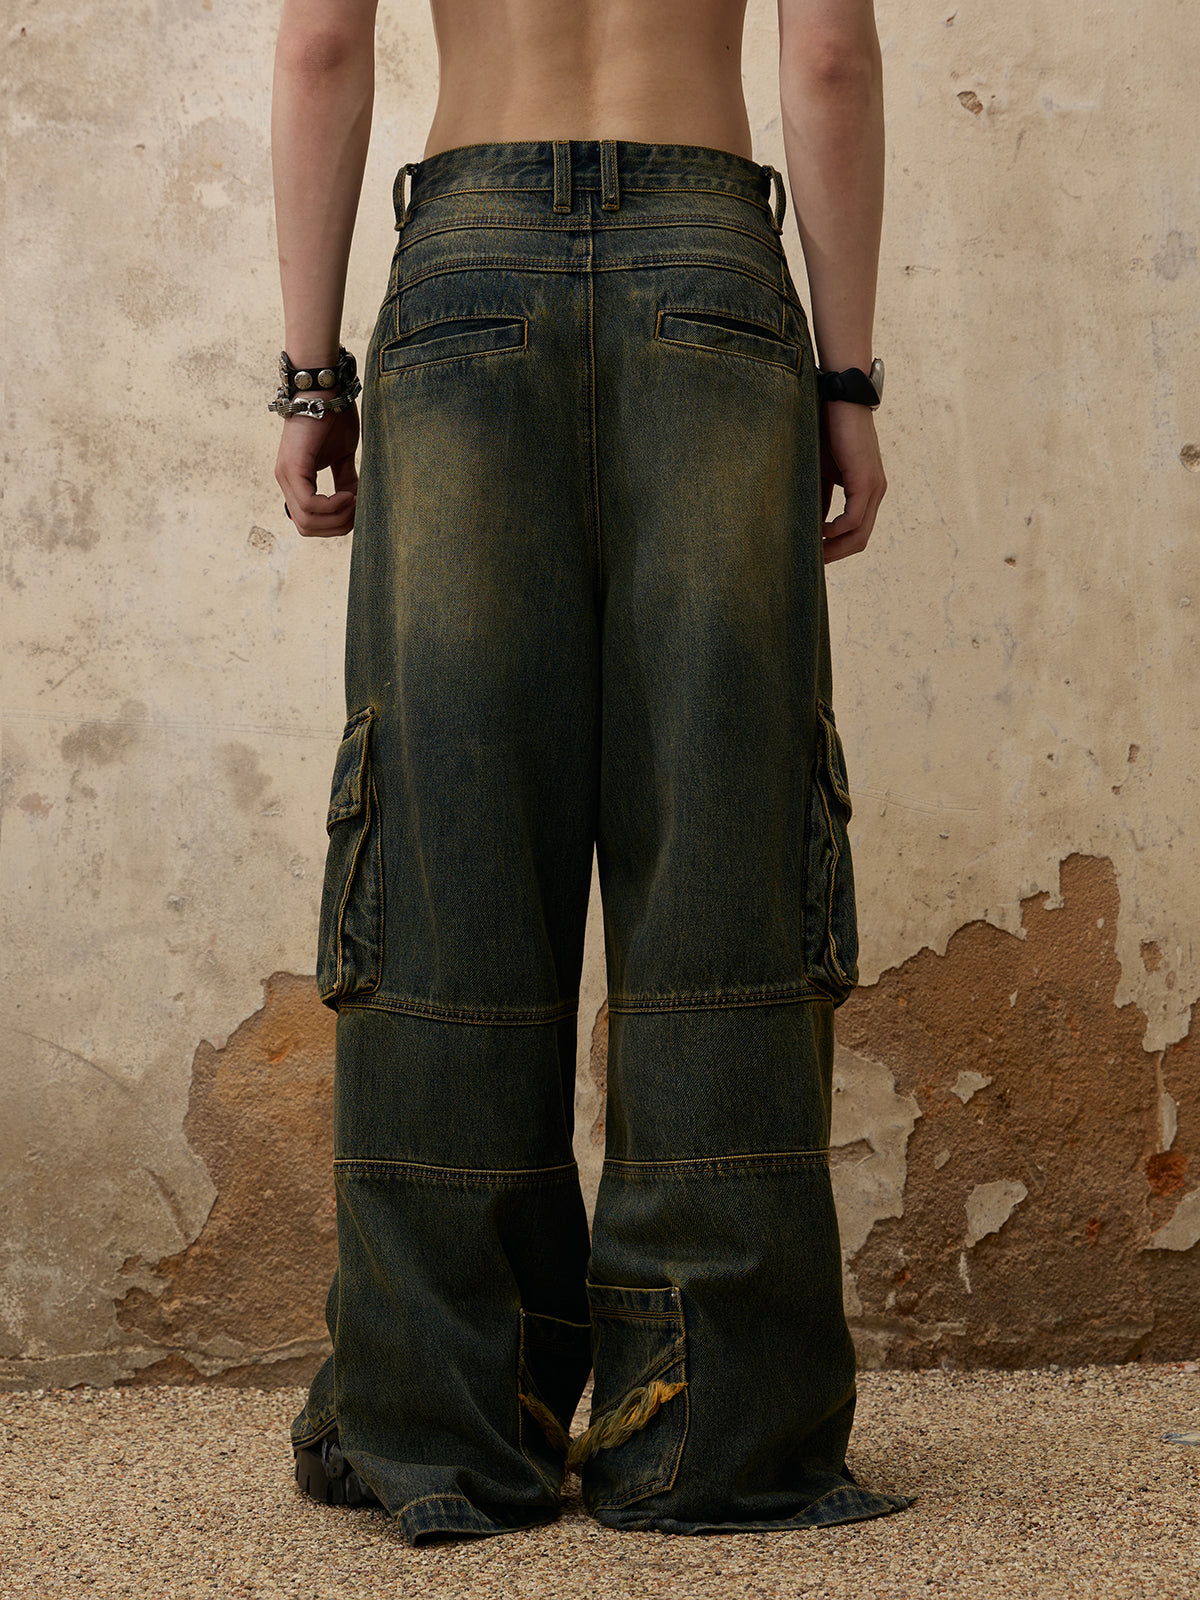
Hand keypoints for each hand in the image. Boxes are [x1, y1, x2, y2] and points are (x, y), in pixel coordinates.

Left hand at [274, 405, 359, 536]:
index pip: (309, 522)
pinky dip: (333, 506)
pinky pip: (310, 505)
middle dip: (338, 526)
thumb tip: (355, 504)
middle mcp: (286, 481)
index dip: (335, 524)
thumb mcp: (342, 456)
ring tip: (356, 500)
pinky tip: (349, 495)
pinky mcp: (293, 468)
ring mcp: (286, 475)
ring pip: (307, 521)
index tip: (358, 508)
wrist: (326, 389)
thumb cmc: (334, 416)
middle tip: (359, 508)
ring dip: (338, 517)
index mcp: (296, 481)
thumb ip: (345, 480)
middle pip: (307, 528)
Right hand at [819, 401, 885, 561]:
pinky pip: (853, 519)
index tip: (813, 555)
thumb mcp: (821, 471)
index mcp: (866, 491)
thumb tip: (810, 524)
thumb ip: (820, 497)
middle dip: (835, 555)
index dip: (836, 549)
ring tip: (813, 550)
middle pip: (860, 540)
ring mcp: (874, 487)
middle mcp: (875, 492)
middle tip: (811, 562)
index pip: (856, 532)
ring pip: (859, 535)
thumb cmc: (827, 430)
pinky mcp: (866, 481)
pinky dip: (836, 530)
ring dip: (835, 548)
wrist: (839, 399)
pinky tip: (819, 530)